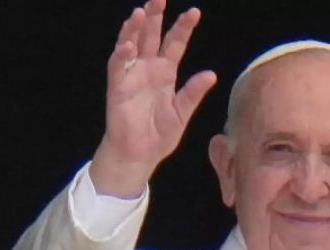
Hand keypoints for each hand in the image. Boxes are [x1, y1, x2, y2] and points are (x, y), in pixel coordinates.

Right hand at [91, 0, 216, 197]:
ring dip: (135, 30)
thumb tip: (211, 75)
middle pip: (151, 37)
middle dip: (155, 18)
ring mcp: (132, 76)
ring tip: (141, 13)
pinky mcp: (118, 88)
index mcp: (166, 73)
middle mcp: (148, 69)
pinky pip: (118, 68)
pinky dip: (122, 56)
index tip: (194, 12)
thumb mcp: (182, 112)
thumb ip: (193, 93)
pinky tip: (128, 45)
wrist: (141, 155)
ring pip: (131, 46)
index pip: (175, 44)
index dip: (183, 28)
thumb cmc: (160, 134)